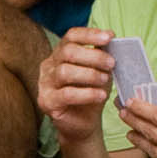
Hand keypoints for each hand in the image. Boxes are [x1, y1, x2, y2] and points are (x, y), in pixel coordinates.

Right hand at [37, 26, 115, 145]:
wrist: (84, 123)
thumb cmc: (91, 94)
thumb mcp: (100, 71)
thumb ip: (102, 55)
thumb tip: (111, 38)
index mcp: (60, 54)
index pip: (71, 36)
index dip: (90, 34)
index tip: (109, 37)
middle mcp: (49, 66)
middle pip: (67, 52)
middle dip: (93, 56)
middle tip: (111, 63)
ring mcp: (44, 84)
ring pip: (64, 72)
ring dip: (89, 74)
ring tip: (105, 80)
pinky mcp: (46, 102)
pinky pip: (66, 94)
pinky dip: (87, 94)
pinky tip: (101, 96)